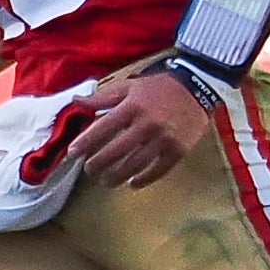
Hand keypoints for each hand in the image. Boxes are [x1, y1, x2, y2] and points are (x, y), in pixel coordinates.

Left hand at [59, 67, 216, 190]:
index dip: (86, 142)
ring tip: (106, 181)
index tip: (72, 153)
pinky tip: (132, 183)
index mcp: (132, 107)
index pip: (103, 128)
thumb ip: (102, 97)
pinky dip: (144, 179)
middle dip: (98, 164)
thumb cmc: (158, 87)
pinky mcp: (178, 149)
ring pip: (135, 164)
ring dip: (117, 177)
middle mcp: (147, 124)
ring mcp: (164, 138)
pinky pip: (159, 170)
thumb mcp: (129, 86)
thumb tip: (76, 101)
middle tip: (89, 171)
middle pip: (116, 151)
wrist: (197, 88)